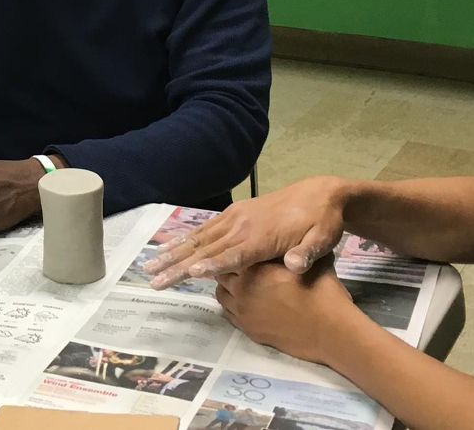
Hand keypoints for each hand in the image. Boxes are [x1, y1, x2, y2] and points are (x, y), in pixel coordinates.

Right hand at [144, 175, 348, 287]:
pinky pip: (204, 230)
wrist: (319, 193)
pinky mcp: (233, 214)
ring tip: (150, 267)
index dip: (212, 264)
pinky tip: (169, 248)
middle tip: (154, 280)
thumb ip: (308, 253)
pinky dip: (184, 240)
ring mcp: (235, 218)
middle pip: (205, 249)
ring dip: (173, 253)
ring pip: (199, 239)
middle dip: (178, 265)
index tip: (189, 273)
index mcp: (262, 236)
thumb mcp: (323, 238)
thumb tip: (293, 266)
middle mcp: (242, 226)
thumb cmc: (322, 222)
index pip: (233, 254)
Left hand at [215, 257, 362, 364]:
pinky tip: (246, 302)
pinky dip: (233, 304)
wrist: (328, 330)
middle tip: (242, 266)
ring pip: (221, 292)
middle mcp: (242, 287)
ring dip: (228, 287)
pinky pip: (229, 312)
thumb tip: (292, 243)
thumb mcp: (312, 260)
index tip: (244, 249)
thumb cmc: (322, 291)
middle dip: (228, 268)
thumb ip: (296, 251)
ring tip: (242, 284)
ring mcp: (242, 310)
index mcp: (255, 267)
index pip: (231, 254)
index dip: (236, 251)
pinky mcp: (247, 328)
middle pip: (221, 272)